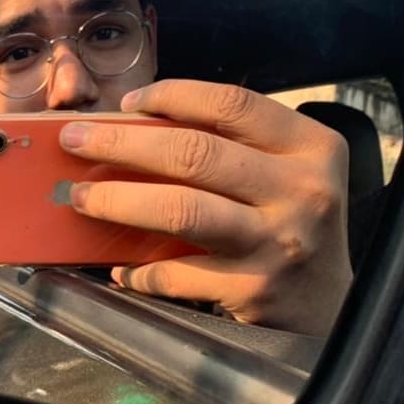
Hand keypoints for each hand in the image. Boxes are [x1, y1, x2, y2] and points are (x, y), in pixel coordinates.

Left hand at [60, 80, 351, 335]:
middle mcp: (300, 190)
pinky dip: (138, 272)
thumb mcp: (282, 175)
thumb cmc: (288, 227)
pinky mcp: (253, 287)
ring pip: (179, 209)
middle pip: (192, 152)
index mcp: (309, 147)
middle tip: (75, 141)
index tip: (127, 102)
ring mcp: (278, 241)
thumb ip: (231, 150)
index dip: (171, 95)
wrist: (327, 308)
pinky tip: (119, 269)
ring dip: (117, 201)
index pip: (230, 103)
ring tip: (79, 198)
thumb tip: (132, 131)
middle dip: (120, 143)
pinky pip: (175, 273)